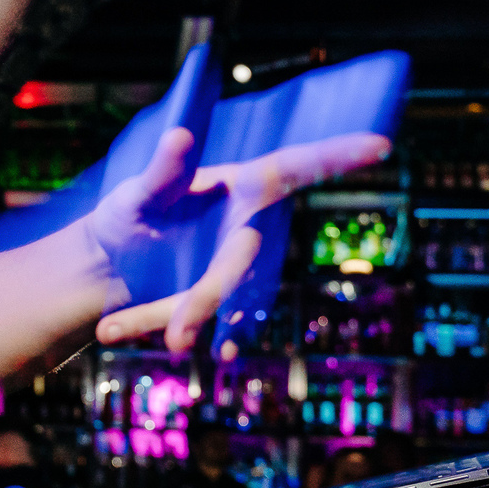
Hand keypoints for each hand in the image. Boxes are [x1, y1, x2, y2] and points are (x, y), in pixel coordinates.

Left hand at [88, 127, 390, 350]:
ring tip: (159, 335)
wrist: (109, 270)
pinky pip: (221, 321)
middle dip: (211, 290)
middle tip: (179, 323)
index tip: (380, 143)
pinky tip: (216, 353)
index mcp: (238, 189)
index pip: (292, 167)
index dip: (336, 155)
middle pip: (245, 257)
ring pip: (227, 294)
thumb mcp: (136, 194)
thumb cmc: (127, 216)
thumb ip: (161, 173)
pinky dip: (207, 333)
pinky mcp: (222, 303)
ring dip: (192, 315)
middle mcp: (247, 229)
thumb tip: (180, 134)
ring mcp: (237, 269)